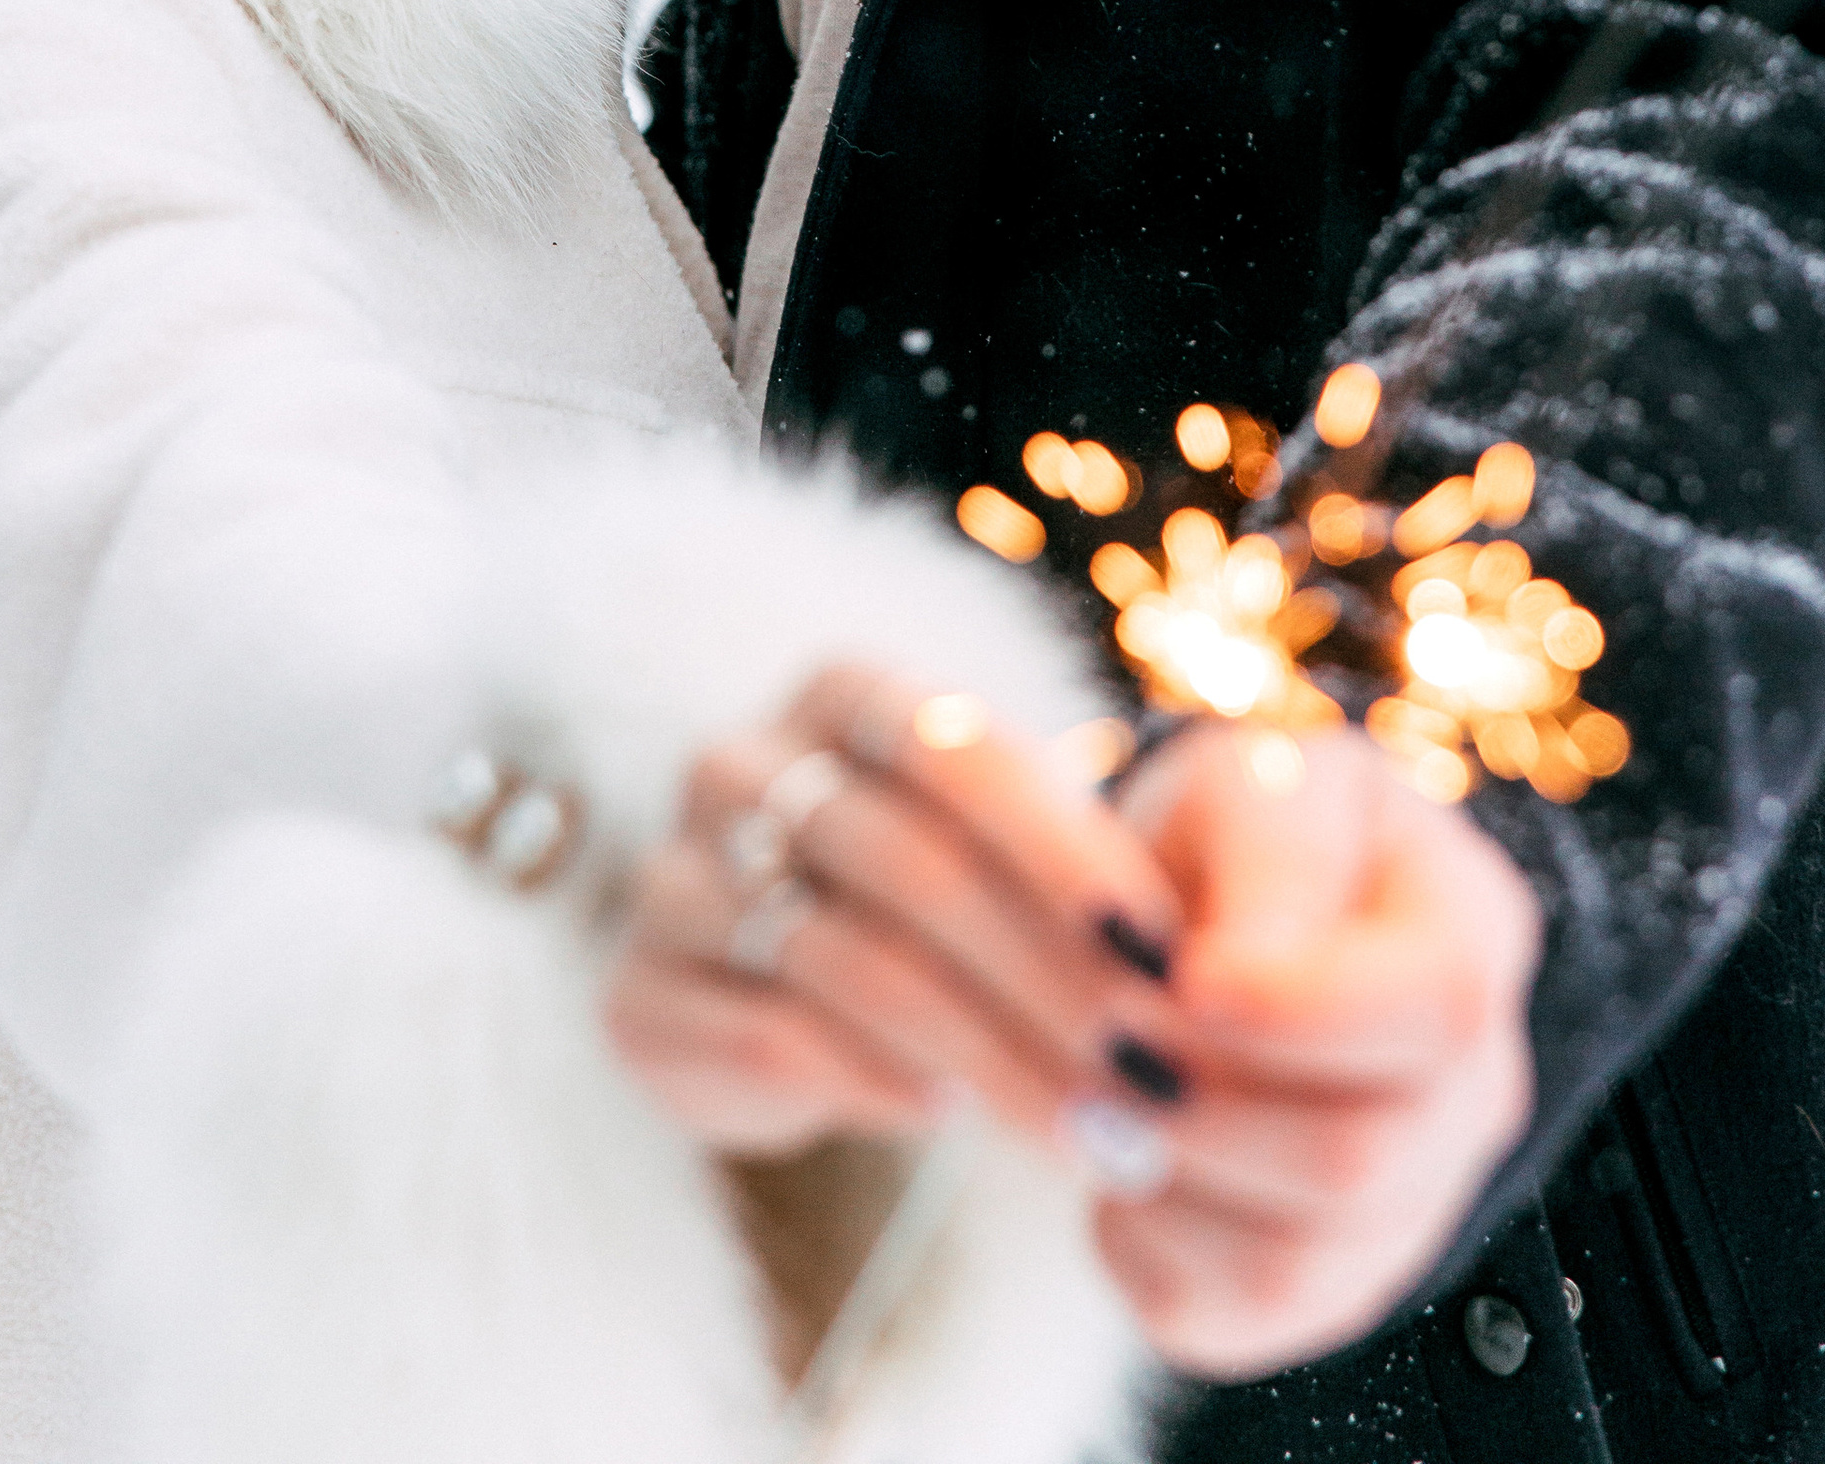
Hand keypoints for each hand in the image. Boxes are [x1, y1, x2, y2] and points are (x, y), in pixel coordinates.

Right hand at [605, 662, 1191, 1159]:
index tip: (1163, 955)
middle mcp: (741, 762)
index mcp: (842, 693)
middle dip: (1048, 980)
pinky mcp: (639, 997)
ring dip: (990, 1058)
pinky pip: (770, 1038)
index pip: (955, 747)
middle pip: (909, 865)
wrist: (776, 989)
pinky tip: (948, 1121)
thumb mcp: (1010, 856)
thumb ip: (1078, 879)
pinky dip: (875, 1083)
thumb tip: (1185, 973)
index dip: (1063, 849)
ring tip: (1090, 1130)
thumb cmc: (937, 902)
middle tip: (1151, 1077)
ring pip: (850, 963)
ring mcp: (674, 876)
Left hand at [1097, 723, 1542, 1374]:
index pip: (1438, 1008)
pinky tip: (1115, 1160)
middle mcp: (1470, 1089)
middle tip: (1101, 1038)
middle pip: (1360, 1158)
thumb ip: (1262, 861)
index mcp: (1474, 936)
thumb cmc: (1243, 829)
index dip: (1304, 1009)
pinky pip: (1226, 1323)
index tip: (1187, 974)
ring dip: (1162, 1183)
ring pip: (1293, 1265)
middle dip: (1202, 1103)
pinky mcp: (1323, 1282)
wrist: (1217, 902)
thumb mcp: (1256, 784)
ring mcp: (1410, 1202)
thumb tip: (1223, 983)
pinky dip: (1141, 1250)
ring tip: (1092, 1096)